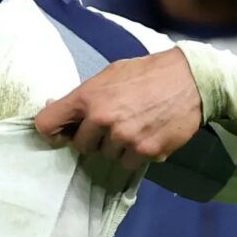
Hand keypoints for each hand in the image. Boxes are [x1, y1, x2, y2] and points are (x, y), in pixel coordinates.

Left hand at [35, 45, 203, 167]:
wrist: (190, 80)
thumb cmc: (146, 73)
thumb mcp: (108, 75)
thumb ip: (83, 95)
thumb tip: (53, 105)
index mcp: (87, 97)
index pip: (46, 124)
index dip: (52, 131)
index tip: (62, 133)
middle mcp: (102, 119)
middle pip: (80, 146)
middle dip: (93, 139)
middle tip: (111, 125)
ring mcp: (124, 138)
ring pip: (107, 156)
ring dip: (117, 147)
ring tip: (134, 126)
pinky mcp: (145, 151)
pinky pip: (128, 163)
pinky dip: (136, 154)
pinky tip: (147, 134)